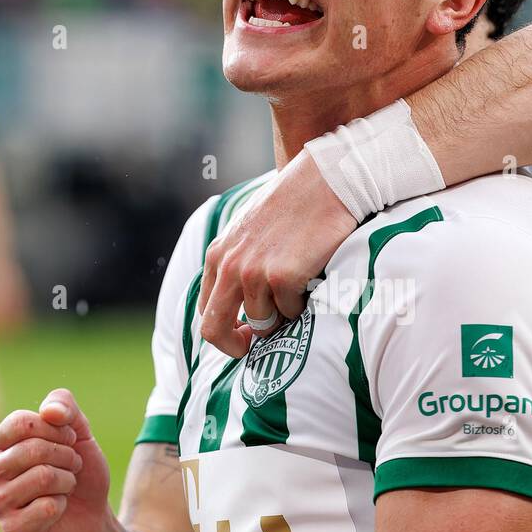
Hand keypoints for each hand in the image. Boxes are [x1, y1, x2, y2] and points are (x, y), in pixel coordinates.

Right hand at [0, 388, 111, 531]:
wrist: (94, 515)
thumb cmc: (79, 472)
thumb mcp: (80, 431)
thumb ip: (65, 407)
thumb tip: (49, 411)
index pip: (22, 422)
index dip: (57, 429)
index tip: (70, 440)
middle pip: (32, 449)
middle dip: (67, 456)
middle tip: (72, 467)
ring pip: (42, 477)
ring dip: (67, 480)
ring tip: (66, 487)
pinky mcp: (11, 530)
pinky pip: (47, 507)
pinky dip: (63, 505)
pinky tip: (57, 510)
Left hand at [198, 149, 356, 356]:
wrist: (325, 181)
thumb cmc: (294, 205)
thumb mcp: (249, 230)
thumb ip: (238, 263)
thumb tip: (241, 308)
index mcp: (218, 255)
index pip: (206, 312)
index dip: (224, 333)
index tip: (245, 336)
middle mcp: (229, 266)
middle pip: (215, 330)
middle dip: (236, 346)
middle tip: (256, 350)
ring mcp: (255, 273)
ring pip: (263, 323)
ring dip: (283, 316)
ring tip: (299, 289)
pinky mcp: (283, 276)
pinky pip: (292, 313)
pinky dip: (304, 304)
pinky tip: (312, 277)